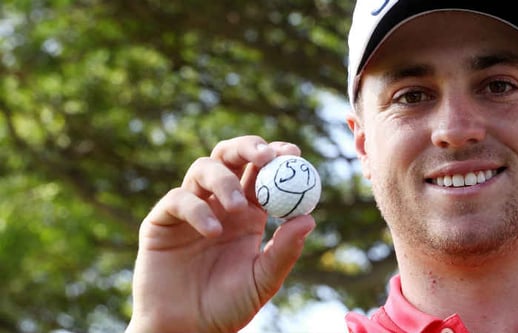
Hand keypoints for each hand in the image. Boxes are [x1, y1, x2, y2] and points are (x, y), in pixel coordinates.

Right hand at [127, 136, 315, 332]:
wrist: (188, 330)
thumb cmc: (228, 307)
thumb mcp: (264, 280)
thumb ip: (284, 251)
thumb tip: (309, 218)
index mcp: (250, 212)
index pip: (262, 171)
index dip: (276, 155)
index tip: (293, 154)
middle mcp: (219, 204)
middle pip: (231, 156)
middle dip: (248, 147)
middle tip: (265, 156)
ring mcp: (190, 209)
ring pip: (203, 168)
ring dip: (224, 179)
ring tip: (238, 206)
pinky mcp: (162, 222)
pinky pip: (177, 200)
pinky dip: (197, 209)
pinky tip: (213, 231)